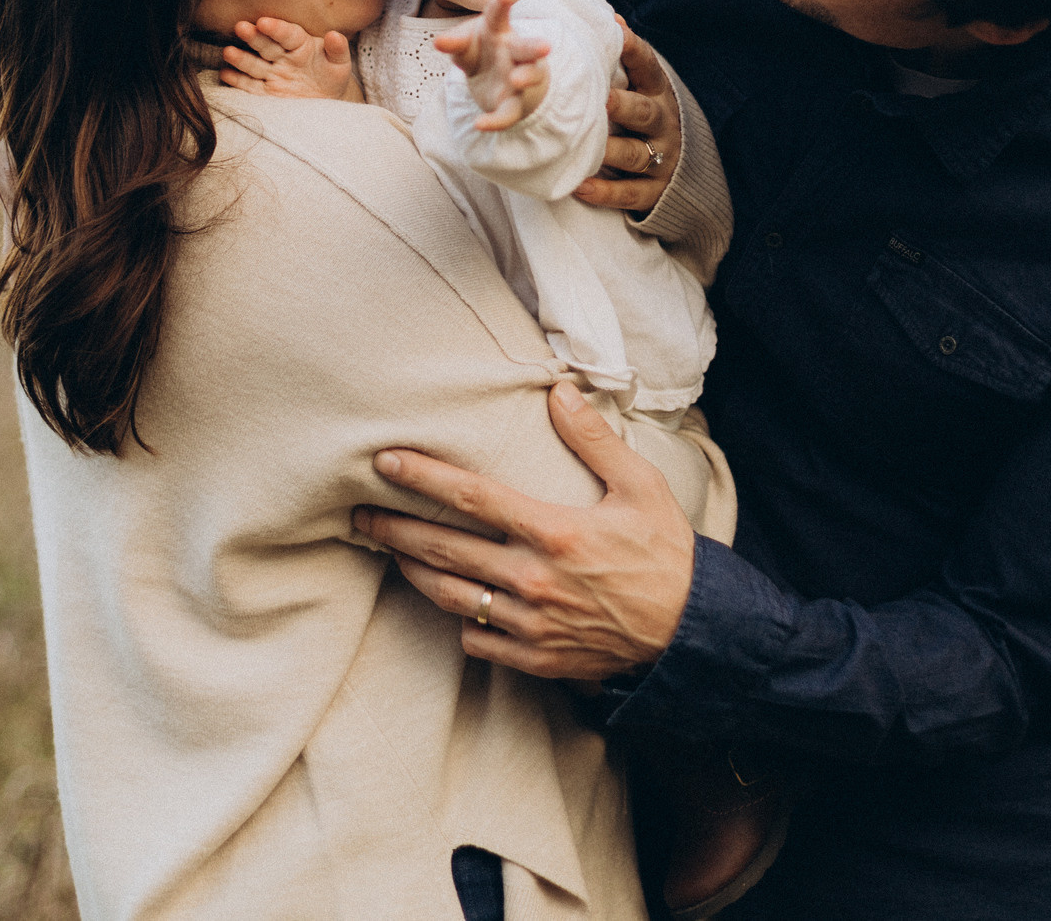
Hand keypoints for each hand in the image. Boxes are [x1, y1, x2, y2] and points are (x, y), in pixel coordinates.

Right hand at [218, 17, 356, 100]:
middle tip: (241, 27)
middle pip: (266, 46)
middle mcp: (281, 56)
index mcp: (300, 44)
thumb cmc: (332, 76)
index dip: (277, 28)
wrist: (325, 102)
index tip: (264, 22)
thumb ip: (338, 49)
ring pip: (254, 65)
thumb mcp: (340, 64)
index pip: (288, 34)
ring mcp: (271, 74)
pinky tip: (226, 74)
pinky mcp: (265, 93)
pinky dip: (237, 80)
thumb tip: (335, 35)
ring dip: (240, 58)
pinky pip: (249, 86)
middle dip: (254, 37)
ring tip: (228, 52)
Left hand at [352, 382, 697, 679]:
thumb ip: (593, 439)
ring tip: (391, 553)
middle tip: (357, 517)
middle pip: (444, 550)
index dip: (422, 477)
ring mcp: (532, 625)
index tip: (384, 462)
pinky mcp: (537, 659)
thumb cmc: (666, 553)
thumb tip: (558, 390)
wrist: (693, 634)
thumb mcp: (640, 487)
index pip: (472, 498)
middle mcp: (535, 580)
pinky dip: (460, 620)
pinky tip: (451, 601)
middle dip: (394, 530)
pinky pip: (477, 640)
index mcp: (556, 533)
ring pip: (450, 597)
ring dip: (414, 572)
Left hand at [433, 0, 552, 130]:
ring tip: (517, 79)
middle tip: (545, 47)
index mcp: (499, 32)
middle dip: (534, 46)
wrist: (499, 84)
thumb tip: (438, 42)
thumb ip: (455, 43)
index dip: (502, 4)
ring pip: (529, 76)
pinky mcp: (513, 105)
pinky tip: (480, 124)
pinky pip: (508, 113)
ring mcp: (518, 78)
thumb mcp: (466, 46)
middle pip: (526, 47)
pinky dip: (495, 121)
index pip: (499, 16)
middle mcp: (514, 53)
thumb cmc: (482, 54)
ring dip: (525, 77)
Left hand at [572, 20, 679, 211]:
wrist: (684, 173)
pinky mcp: (654, 193)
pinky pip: (629, 193)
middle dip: (624, 106)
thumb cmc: (645, 118)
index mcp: (657, 93)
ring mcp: (661, 159)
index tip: (616, 29)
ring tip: (589, 147)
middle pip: (645, 112)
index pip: (648, 67)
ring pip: (635, 154)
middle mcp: (663, 124)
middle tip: (603, 100)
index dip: (634, 49)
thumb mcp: (641, 87)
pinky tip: (580, 186)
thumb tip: (595, 8)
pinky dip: (605, 192)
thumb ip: (618, 58)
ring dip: (612, 150)